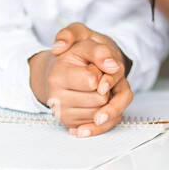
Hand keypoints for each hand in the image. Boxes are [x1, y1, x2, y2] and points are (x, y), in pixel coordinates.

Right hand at [40, 22, 132, 136]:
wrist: (62, 70)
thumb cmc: (75, 56)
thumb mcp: (84, 42)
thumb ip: (99, 50)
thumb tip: (112, 65)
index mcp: (57, 76)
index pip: (92, 81)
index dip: (100, 72)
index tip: (92, 67)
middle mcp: (56, 99)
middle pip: (100, 99)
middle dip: (105, 87)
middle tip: (93, 78)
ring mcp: (63, 114)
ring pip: (102, 114)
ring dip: (106, 100)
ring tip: (93, 88)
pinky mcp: (72, 125)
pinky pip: (101, 126)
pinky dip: (106, 113)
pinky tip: (97, 101)